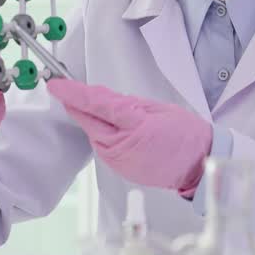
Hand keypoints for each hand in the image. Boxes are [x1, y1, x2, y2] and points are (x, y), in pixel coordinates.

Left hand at [46, 78, 209, 192]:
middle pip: (89, 121)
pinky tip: (119, 130)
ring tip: (115, 113)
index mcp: (135, 126)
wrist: (198, 165)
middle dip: (79, 105)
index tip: (56, 85)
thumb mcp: (158, 109)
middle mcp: (122, 147)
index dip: (73, 94)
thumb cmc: (185, 135)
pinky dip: (105, 135)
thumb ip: (125, 103)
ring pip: (94, 134)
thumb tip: (99, 96)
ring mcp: (119, 162)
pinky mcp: (119, 170)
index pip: (96, 105)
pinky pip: (103, 147)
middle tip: (69, 90)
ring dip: (95, 121)